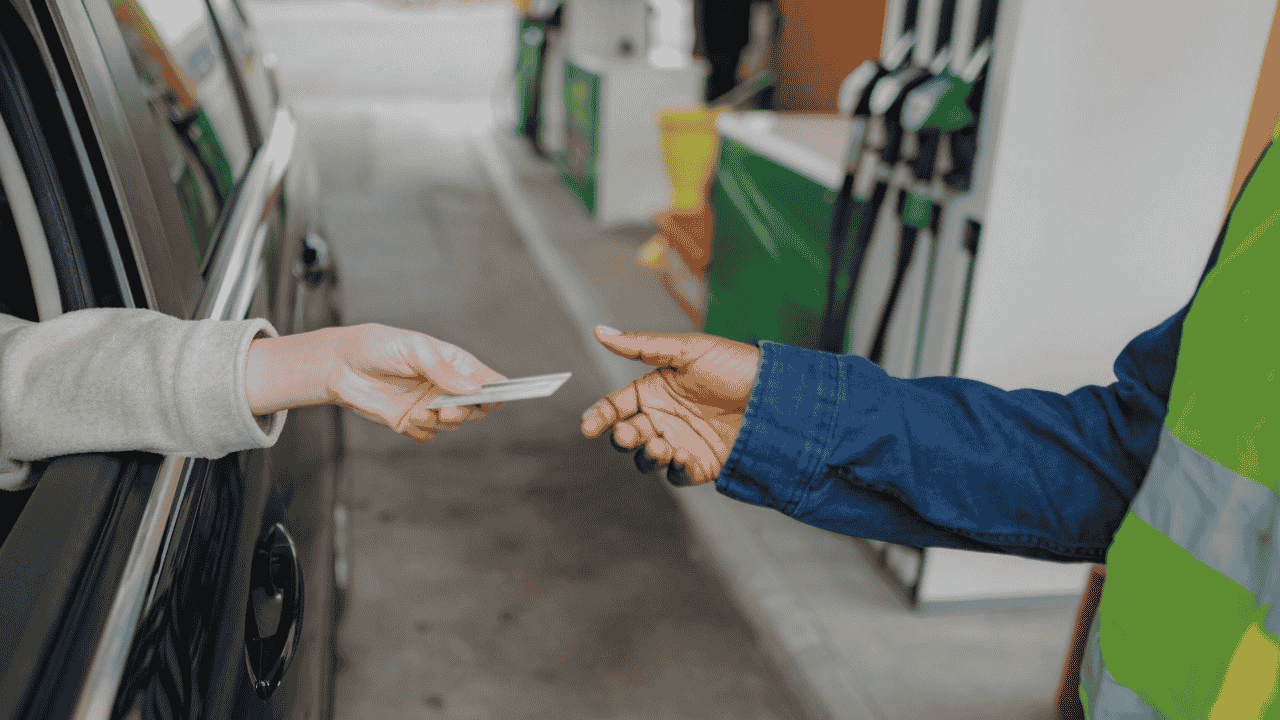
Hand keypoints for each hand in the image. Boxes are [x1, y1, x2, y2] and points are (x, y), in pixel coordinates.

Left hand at [246, 324, 504, 441]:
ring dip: (439, 422)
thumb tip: (473, 388)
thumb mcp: (413, 349)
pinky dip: (421, 430)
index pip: (487, 380)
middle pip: (476, 408)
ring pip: (453, 425)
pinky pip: (428, 436)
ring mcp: (430, 405)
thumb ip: (443, 369)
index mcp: (453, 364)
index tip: (495, 398)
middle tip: (447, 409)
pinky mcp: (411, 422)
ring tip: (418, 410)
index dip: (497, 390)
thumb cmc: (377, 347)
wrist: (340, 366)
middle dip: (466, 412)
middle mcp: (445, 386)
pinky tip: (406, 417)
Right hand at [579, 326, 759, 484]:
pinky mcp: (702, 464)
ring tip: (661, 445)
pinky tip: (681, 458)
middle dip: (622, 437)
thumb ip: (642, 346)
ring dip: (646, 455)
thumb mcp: (689, 349)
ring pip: (647, 458)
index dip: (599, 416)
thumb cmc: (736, 365)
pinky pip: (677, 475)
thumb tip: (600, 332)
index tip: (589, 426)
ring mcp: (681, 441)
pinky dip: (674, 470)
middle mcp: (664, 417)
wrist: (779, 394)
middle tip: (629, 433)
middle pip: (627, 435)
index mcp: (655, 390)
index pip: (616, 406)